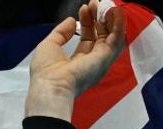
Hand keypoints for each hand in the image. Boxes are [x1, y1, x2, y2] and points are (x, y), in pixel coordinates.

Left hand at [26, 0, 126, 119]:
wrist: (51, 86)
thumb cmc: (45, 72)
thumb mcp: (49, 46)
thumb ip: (61, 32)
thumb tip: (71, 21)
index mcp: (77, 62)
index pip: (87, 38)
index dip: (87, 23)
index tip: (83, 9)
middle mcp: (91, 63)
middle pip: (100, 36)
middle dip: (98, 18)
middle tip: (95, 3)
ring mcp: (100, 61)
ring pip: (111, 36)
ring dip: (109, 19)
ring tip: (104, 4)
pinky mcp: (106, 58)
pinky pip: (117, 38)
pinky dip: (118, 24)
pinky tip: (115, 12)